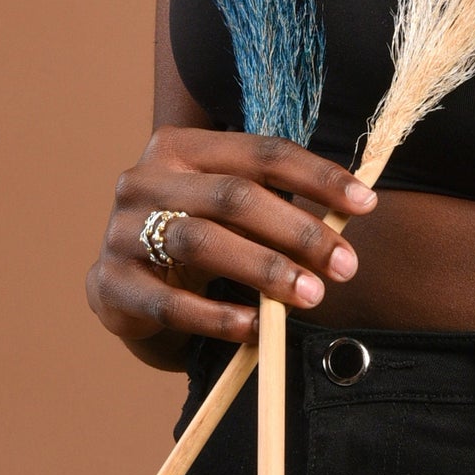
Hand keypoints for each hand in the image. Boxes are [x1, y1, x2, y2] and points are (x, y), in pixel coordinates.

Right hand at [85, 127, 378, 349]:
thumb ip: (277, 204)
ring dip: (266, 270)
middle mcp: (145, 179)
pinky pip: (170, 303)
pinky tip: (257, 328)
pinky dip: (218, 317)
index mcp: (181, 147)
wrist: (126, 290)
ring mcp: (121, 232)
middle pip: (235, 196)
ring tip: (312, 295)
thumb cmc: (198, 239)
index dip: (317, 176)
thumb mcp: (231, 212)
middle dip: (299, 231)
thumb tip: (350, 214)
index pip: (262, 151)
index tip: (366, 203)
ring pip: (203, 242)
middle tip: (346, 265)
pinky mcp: (108, 285)